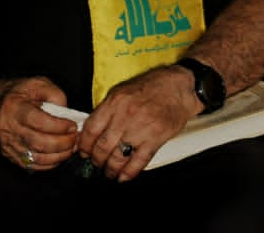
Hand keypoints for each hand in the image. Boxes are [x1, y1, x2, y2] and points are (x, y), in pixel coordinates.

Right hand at [0, 76, 77, 171]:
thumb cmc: (20, 93)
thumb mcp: (38, 83)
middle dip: (62, 143)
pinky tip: (60, 155)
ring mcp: (9, 145)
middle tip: (75, 138)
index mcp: (15, 108)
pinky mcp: (11, 155)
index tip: (72, 125)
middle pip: (38, 142)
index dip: (58, 126)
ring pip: (37, 157)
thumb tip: (66, 113)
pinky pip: (33, 166)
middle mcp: (9, 129)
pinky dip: (50, 163)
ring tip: (71, 147)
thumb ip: (54, 94)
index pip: (38, 121)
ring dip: (59, 155)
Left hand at [76, 65, 197, 181]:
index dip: (83, 144)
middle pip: (102, 146)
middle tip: (95, 163)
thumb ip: (108, 109)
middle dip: (96, 160)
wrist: (180, 86)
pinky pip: (138, 161)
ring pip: (118, 157)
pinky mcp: (156, 139)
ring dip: (110, 169)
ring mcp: (141, 128)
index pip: (91, 129)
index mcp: (115, 102)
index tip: (82, 151)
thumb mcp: (124, 91)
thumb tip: (93, 129)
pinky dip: (129, 172)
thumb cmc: (154, 86)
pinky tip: (123, 177)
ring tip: (109, 171)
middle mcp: (125, 115)